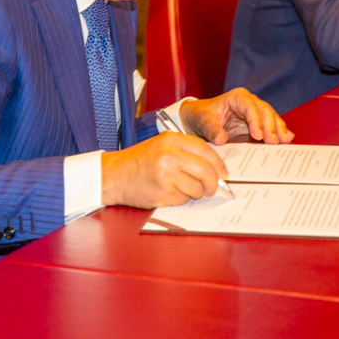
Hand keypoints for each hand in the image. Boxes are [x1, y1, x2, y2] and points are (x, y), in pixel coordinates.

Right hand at [100, 131, 226, 207]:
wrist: (115, 174)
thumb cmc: (140, 160)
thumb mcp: (162, 145)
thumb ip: (186, 151)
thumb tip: (214, 166)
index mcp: (172, 140)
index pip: (206, 151)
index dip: (218, 164)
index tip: (223, 173)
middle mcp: (170, 156)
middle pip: (206, 170)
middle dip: (213, 182)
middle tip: (213, 187)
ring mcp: (166, 175)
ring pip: (197, 187)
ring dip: (196, 192)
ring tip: (185, 189)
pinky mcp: (162, 193)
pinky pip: (184, 199)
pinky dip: (182, 198)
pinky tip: (171, 192)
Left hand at [179, 87, 294, 145]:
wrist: (200, 119)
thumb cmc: (201, 115)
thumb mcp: (203, 121)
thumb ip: (212, 129)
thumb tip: (221, 139)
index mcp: (237, 97)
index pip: (250, 106)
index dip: (256, 120)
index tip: (258, 135)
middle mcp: (249, 103)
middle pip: (265, 111)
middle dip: (271, 126)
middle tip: (273, 142)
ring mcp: (255, 113)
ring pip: (271, 118)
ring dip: (278, 129)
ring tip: (285, 141)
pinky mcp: (258, 124)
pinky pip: (271, 127)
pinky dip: (279, 132)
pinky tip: (287, 139)